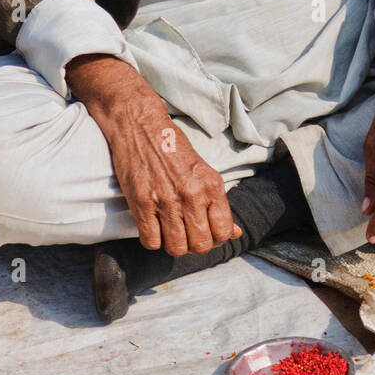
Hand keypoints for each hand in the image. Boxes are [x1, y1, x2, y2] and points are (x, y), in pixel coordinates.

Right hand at [66, 54, 241, 256]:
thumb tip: (234, 232)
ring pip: (176, 248)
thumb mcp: (203, 170)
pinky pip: (151, 241)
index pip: (223, 232)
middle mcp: (191, 194)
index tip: (206, 232)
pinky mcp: (142, 202)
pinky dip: (153, 240)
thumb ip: (218, 203)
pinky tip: (153, 227)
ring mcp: (165, 200)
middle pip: (200, 245)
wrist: (140, 126)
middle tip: (187, 234)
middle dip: (195, 245)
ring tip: (170, 232)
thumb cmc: (172, 146)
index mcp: (210, 185)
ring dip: (174, 245)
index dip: (215, 238)